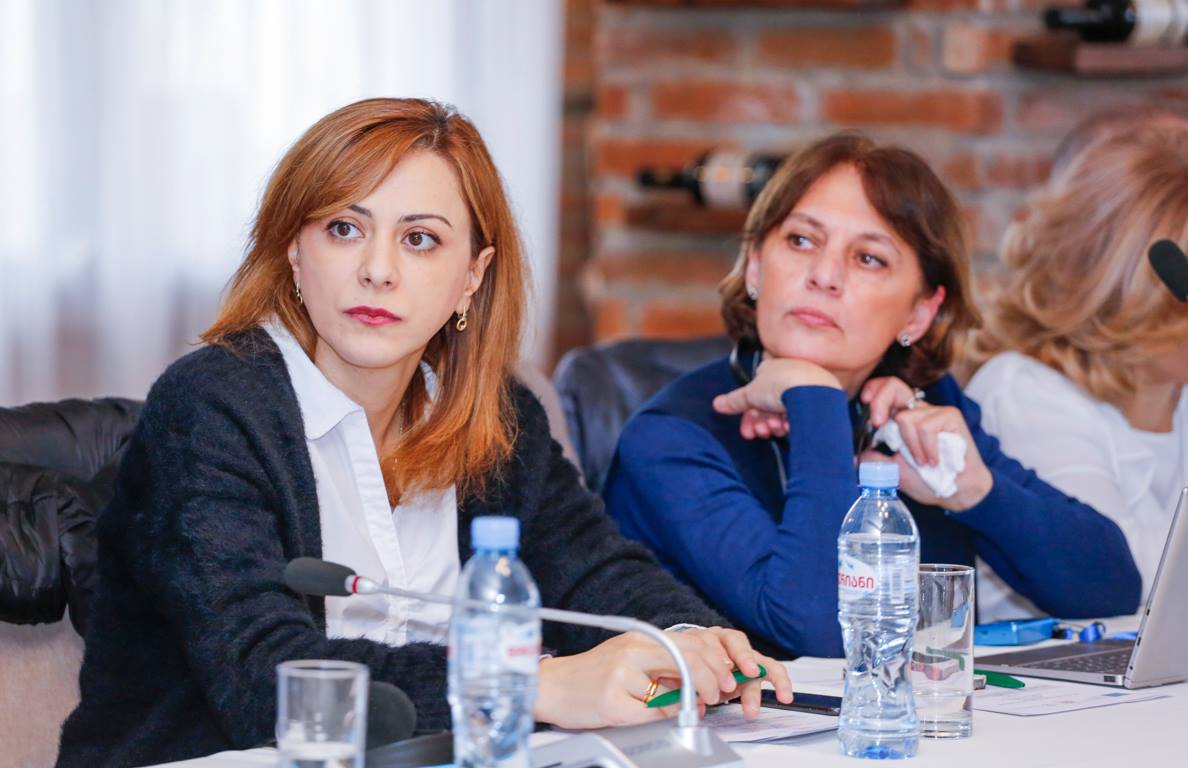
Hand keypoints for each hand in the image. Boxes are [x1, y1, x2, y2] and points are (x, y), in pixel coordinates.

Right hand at [533, 627, 793, 728]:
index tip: (729, 680)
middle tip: (720, 696)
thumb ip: (663, 668)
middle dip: (713, 680)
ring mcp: (621, 673)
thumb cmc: (592, 676)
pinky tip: (652, 715)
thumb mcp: (630, 662)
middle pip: (689, 658)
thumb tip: (702, 685)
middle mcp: (633, 650)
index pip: (692, 643)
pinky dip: (658, 718)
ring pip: (672, 689)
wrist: (552, 685)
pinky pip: (649, 713)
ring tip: (693, 707)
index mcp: (642, 639)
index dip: (717, 663)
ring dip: (689, 702)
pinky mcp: (611, 699)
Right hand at [714, 358, 840, 440]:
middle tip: (759, 434)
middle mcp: (788, 374)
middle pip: (768, 405)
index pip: (755, 392)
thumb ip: (734, 401)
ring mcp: (804, 386)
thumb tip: (717, 404)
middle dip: (761, 422)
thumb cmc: (782, 386)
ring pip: (783, 411)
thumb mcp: (750, 394)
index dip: (749, 413)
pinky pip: (799, 414)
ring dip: (774, 424)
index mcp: (771, 367)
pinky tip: (788, 428)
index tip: (747, 430)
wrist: (814, 392)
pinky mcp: (819, 399)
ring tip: (774, 430)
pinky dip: (791, 423)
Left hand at [859, 377, 992, 510]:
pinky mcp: (950, 416)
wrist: (958, 492)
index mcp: (902, 418)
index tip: (865, 402)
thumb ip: (874, 460)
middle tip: (877, 424)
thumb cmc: (927, 480)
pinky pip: (925, 428)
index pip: (885, 389)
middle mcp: (917, 410)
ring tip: (923, 462)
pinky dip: (925, 449)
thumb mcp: (893, 470)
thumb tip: (851, 456)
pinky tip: (933, 461)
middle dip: (879, 401)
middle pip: (894, 385)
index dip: (873, 389)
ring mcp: (935, 411)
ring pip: (906, 417)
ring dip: (910, 447)